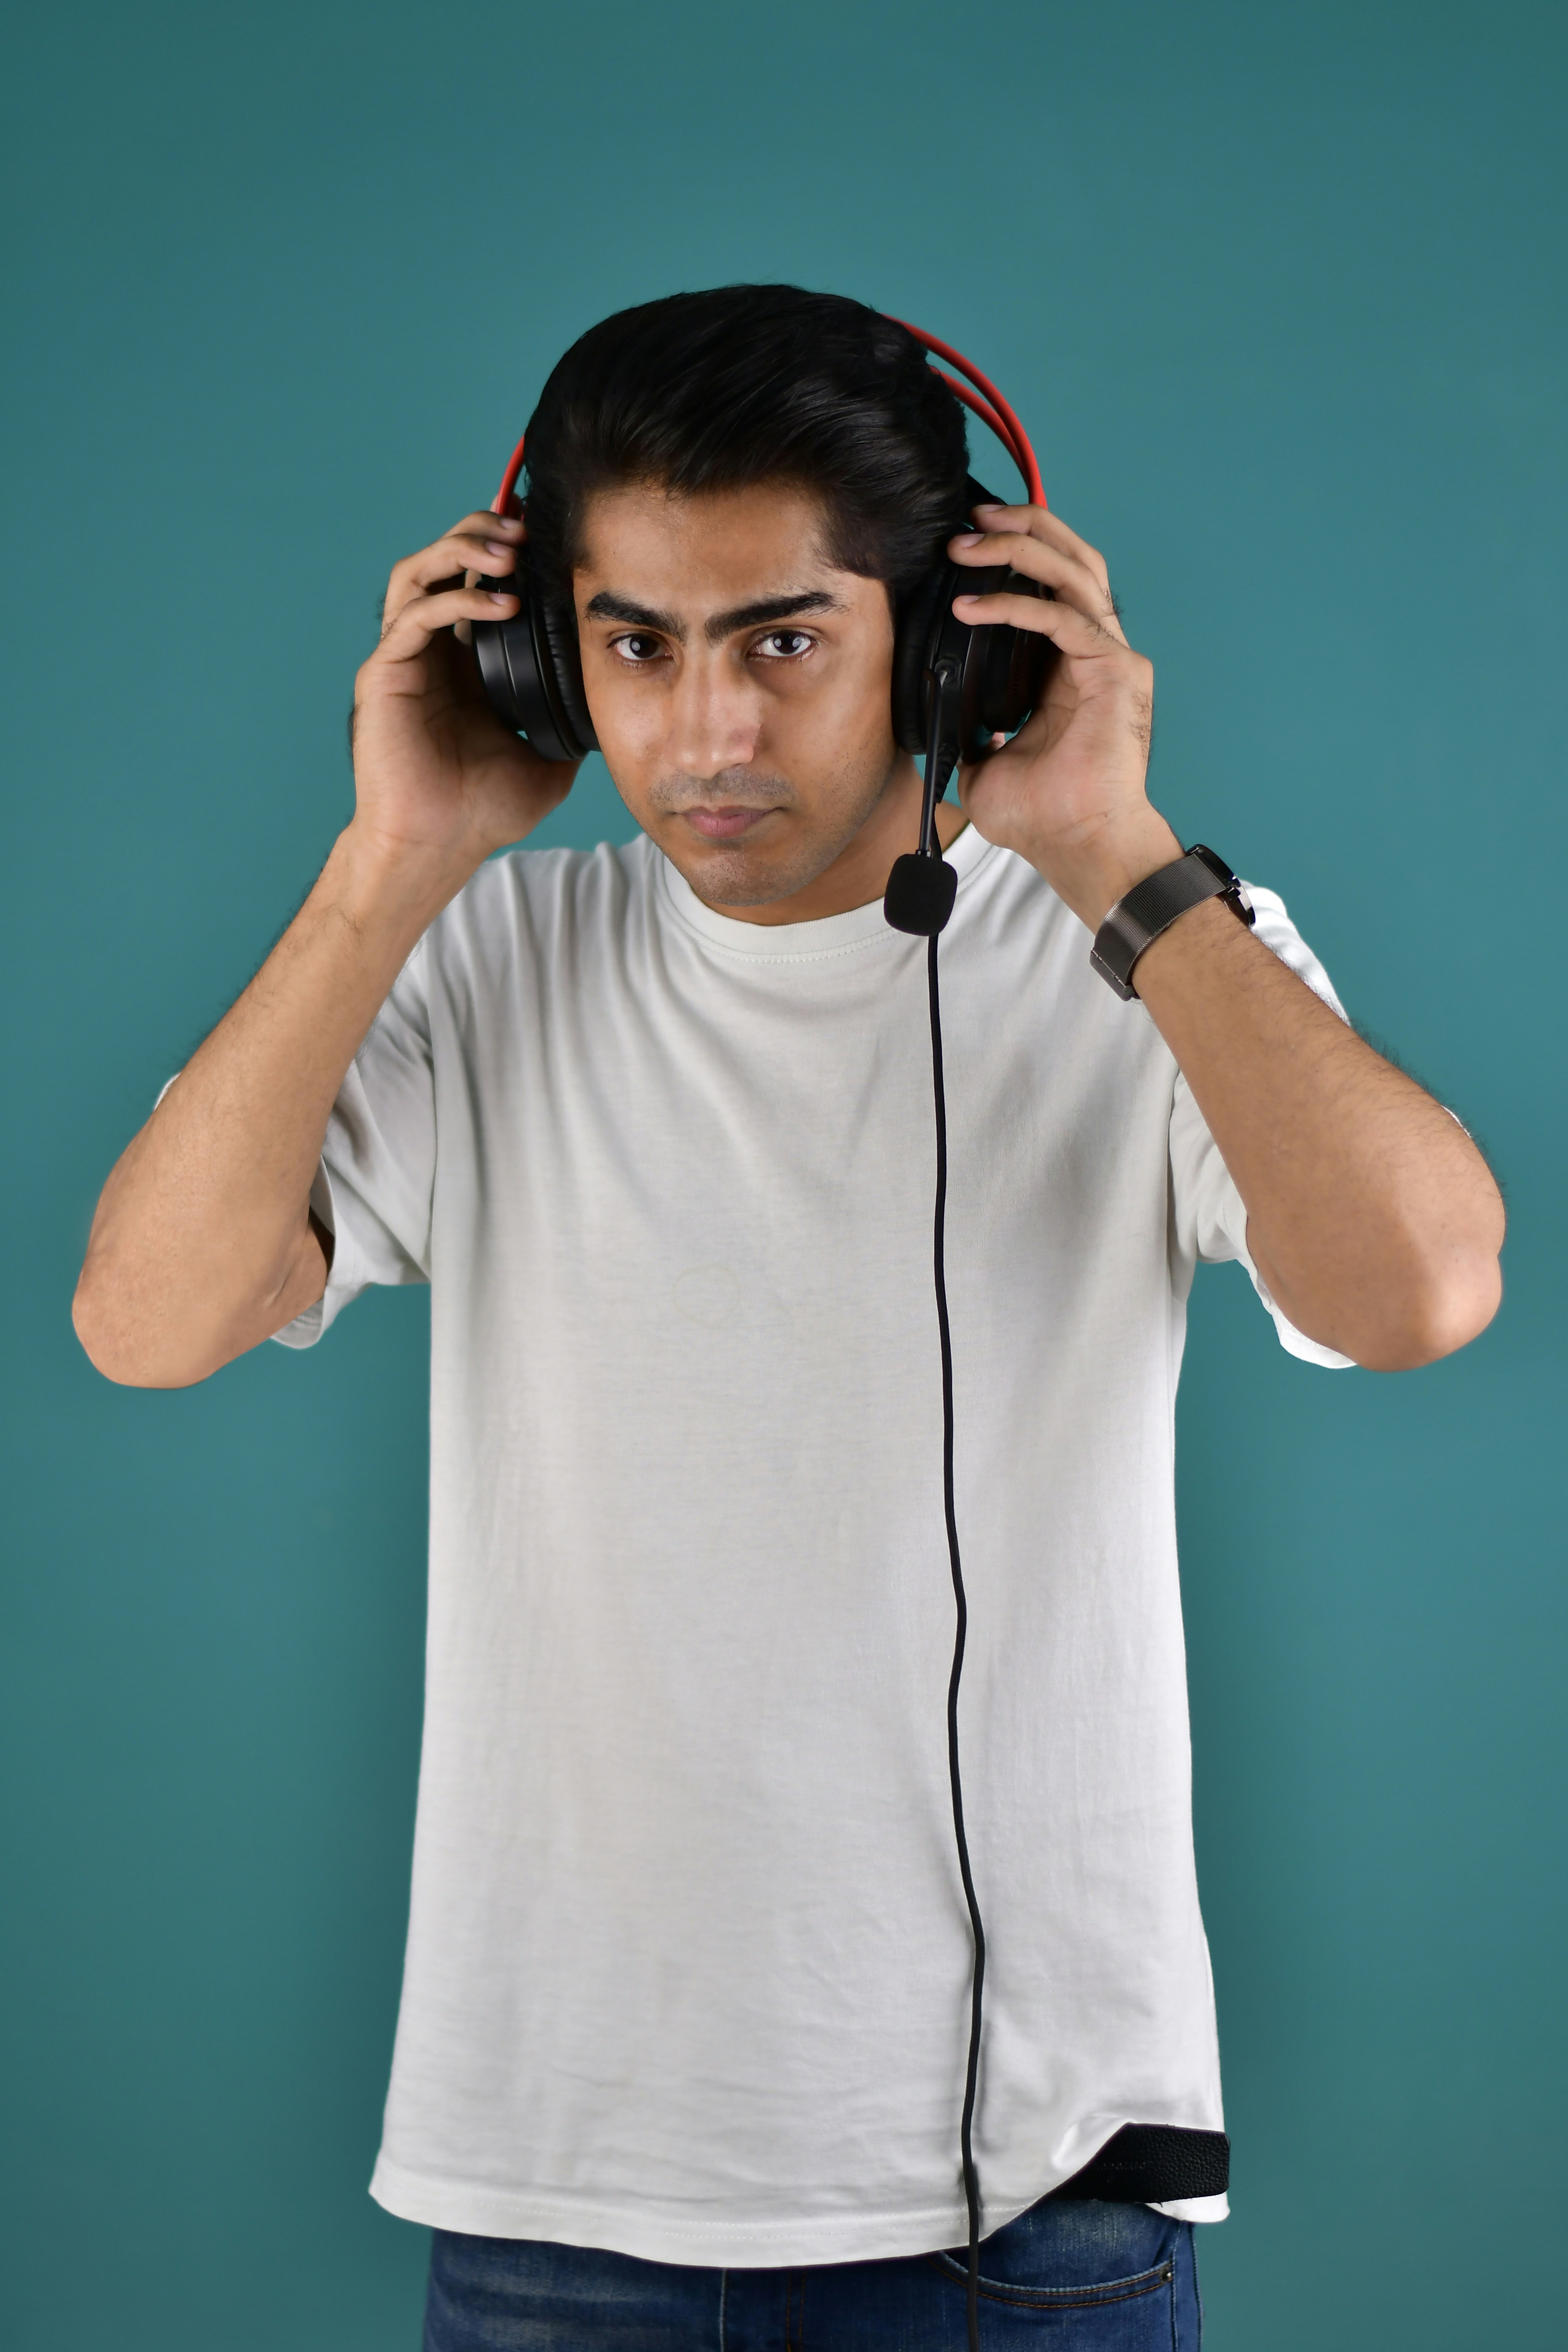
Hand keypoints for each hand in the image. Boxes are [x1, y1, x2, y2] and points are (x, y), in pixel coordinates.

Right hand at [348, 511, 577, 879]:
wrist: (437, 847)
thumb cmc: (481, 811)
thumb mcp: (547, 762)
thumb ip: (570, 724)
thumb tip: (609, 704)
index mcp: (462, 663)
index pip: (475, 584)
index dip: (503, 553)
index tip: (545, 541)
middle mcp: (429, 652)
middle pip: (441, 561)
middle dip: (479, 533)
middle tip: (523, 529)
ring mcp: (402, 659)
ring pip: (417, 572)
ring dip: (461, 549)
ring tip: (508, 550)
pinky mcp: (384, 674)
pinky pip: (416, 615)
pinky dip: (458, 600)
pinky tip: (500, 602)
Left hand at [947, 503, 1179, 929]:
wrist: (1077, 845)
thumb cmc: (1044, 813)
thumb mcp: (984, 762)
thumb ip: (968, 728)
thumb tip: (932, 718)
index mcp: (1070, 664)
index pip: (1050, 585)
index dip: (1014, 553)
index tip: (965, 544)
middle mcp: (1097, 649)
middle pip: (1071, 559)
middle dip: (1022, 529)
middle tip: (971, 521)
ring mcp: (1112, 656)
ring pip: (1073, 572)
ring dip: (1018, 550)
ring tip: (966, 546)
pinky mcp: (1117, 671)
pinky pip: (1063, 619)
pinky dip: (1015, 605)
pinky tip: (970, 606)